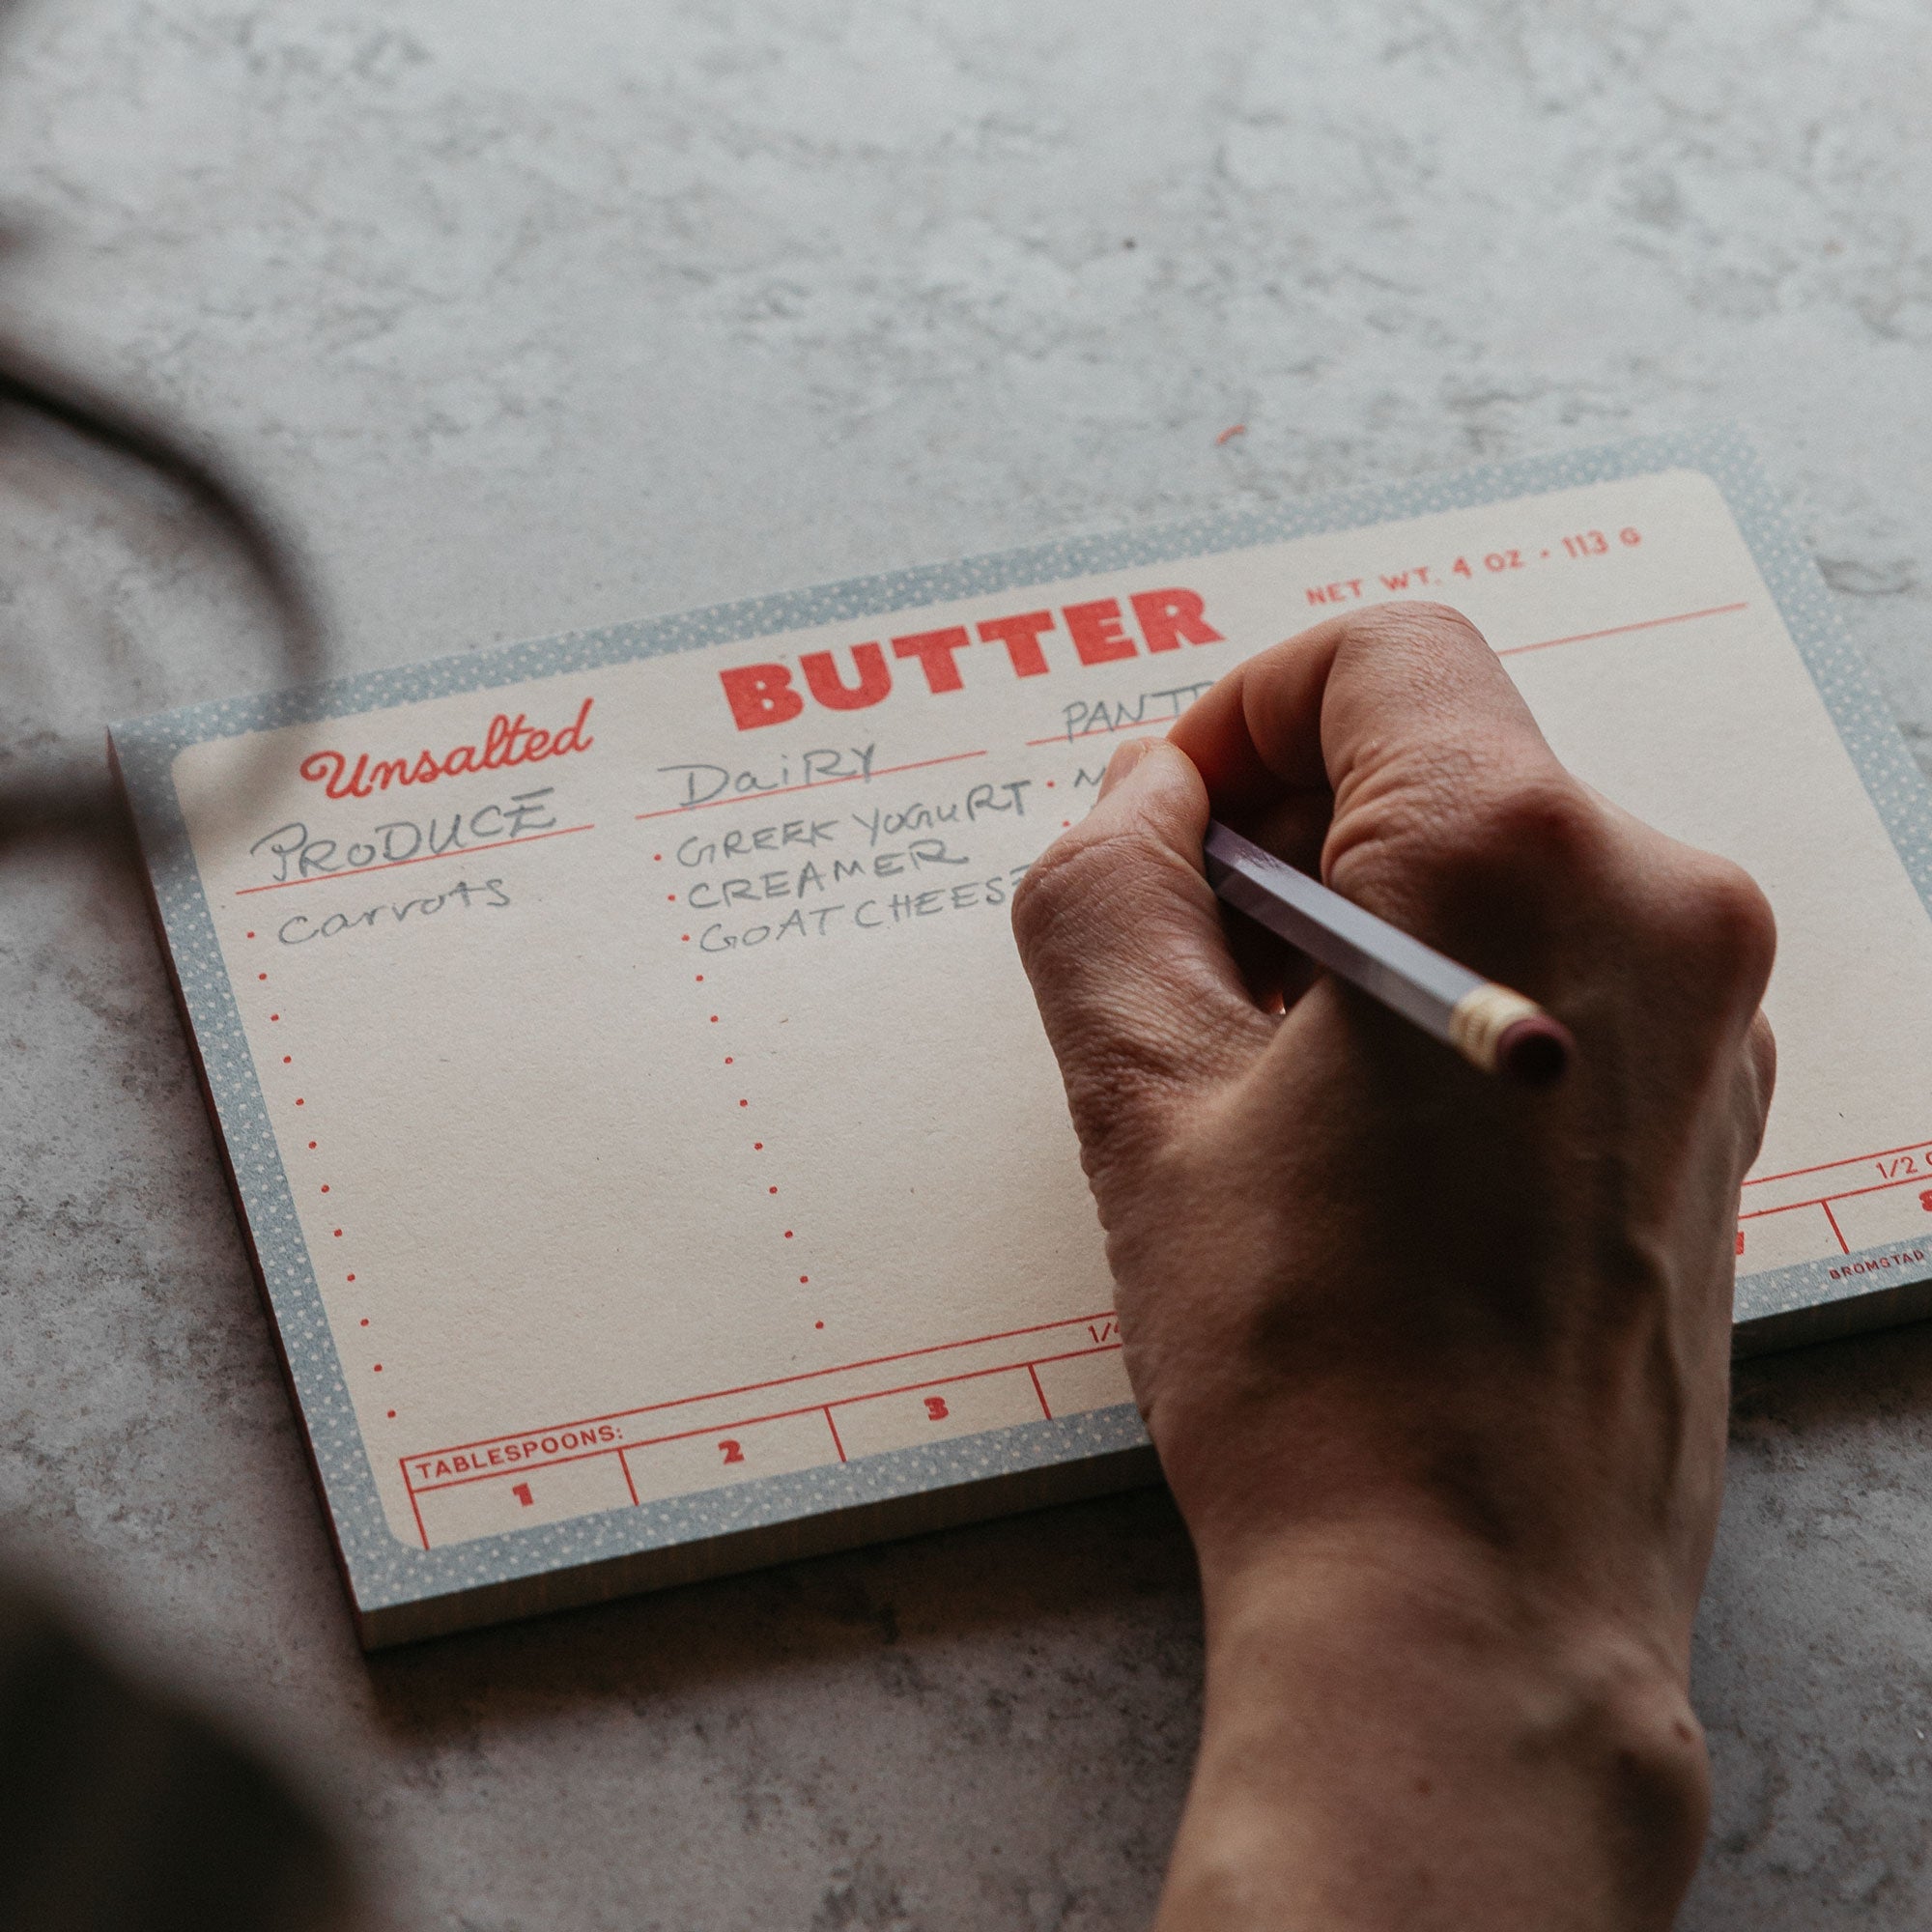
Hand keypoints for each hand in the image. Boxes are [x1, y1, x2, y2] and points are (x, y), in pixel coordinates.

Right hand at [1012, 603, 1774, 1931]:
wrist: (1472, 1604)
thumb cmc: (1309, 1366)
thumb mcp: (1138, 1095)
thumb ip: (1107, 889)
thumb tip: (1144, 798)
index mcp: (1522, 859)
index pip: (1379, 657)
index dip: (1242, 713)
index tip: (1172, 827)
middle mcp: (1658, 904)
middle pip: (1441, 757)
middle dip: (1288, 830)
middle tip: (1184, 967)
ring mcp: (1711, 1008)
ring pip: (1500, 862)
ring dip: (1360, 917)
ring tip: (1260, 1074)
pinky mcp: (1714, 1094)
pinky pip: (1561, 960)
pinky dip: (1446, 984)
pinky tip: (1360, 1125)